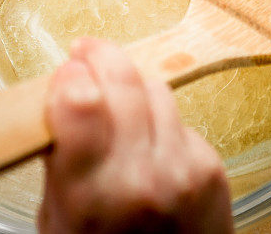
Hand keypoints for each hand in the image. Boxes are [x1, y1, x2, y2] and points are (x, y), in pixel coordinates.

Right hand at [39, 38, 233, 233]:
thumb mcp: (58, 223)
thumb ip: (60, 161)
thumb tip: (61, 98)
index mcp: (93, 194)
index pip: (81, 100)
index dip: (71, 75)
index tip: (65, 73)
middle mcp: (144, 177)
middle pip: (124, 79)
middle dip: (101, 57)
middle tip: (87, 54)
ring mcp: (185, 169)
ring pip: (156, 88)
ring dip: (131, 84)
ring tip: (116, 95)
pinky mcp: (212, 168)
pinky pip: (180, 119)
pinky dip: (159, 119)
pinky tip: (148, 139)